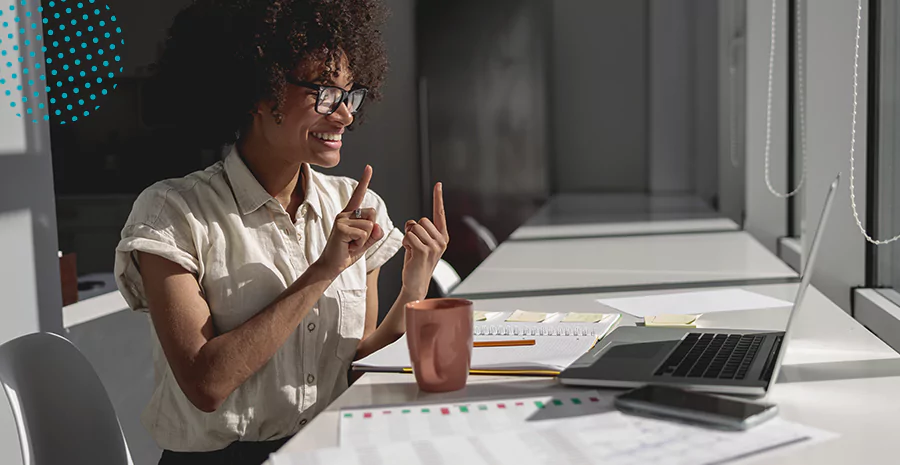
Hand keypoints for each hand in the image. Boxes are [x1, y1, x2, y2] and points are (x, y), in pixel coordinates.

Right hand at [315, 166, 383, 278]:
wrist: (331, 266)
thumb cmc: (347, 252)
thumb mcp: (365, 242)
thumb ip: (374, 234)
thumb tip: (378, 226)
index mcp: (350, 214)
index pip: (359, 194)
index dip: (364, 181)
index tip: (369, 167)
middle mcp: (345, 213)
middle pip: (372, 214)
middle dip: (370, 230)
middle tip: (355, 241)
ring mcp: (341, 219)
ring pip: (369, 226)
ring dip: (364, 240)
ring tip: (350, 244)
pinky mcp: (340, 227)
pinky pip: (363, 233)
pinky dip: (359, 244)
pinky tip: (348, 246)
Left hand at [401, 182, 449, 296]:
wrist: (415, 283)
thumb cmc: (416, 262)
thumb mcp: (420, 243)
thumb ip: (419, 230)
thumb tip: (412, 223)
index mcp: (442, 237)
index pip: (439, 213)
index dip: (438, 198)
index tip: (438, 184)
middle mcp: (441, 240)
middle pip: (421, 220)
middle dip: (413, 230)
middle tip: (415, 245)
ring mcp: (434, 246)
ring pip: (413, 228)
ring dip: (408, 238)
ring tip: (412, 251)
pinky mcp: (424, 251)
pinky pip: (409, 236)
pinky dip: (405, 243)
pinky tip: (410, 254)